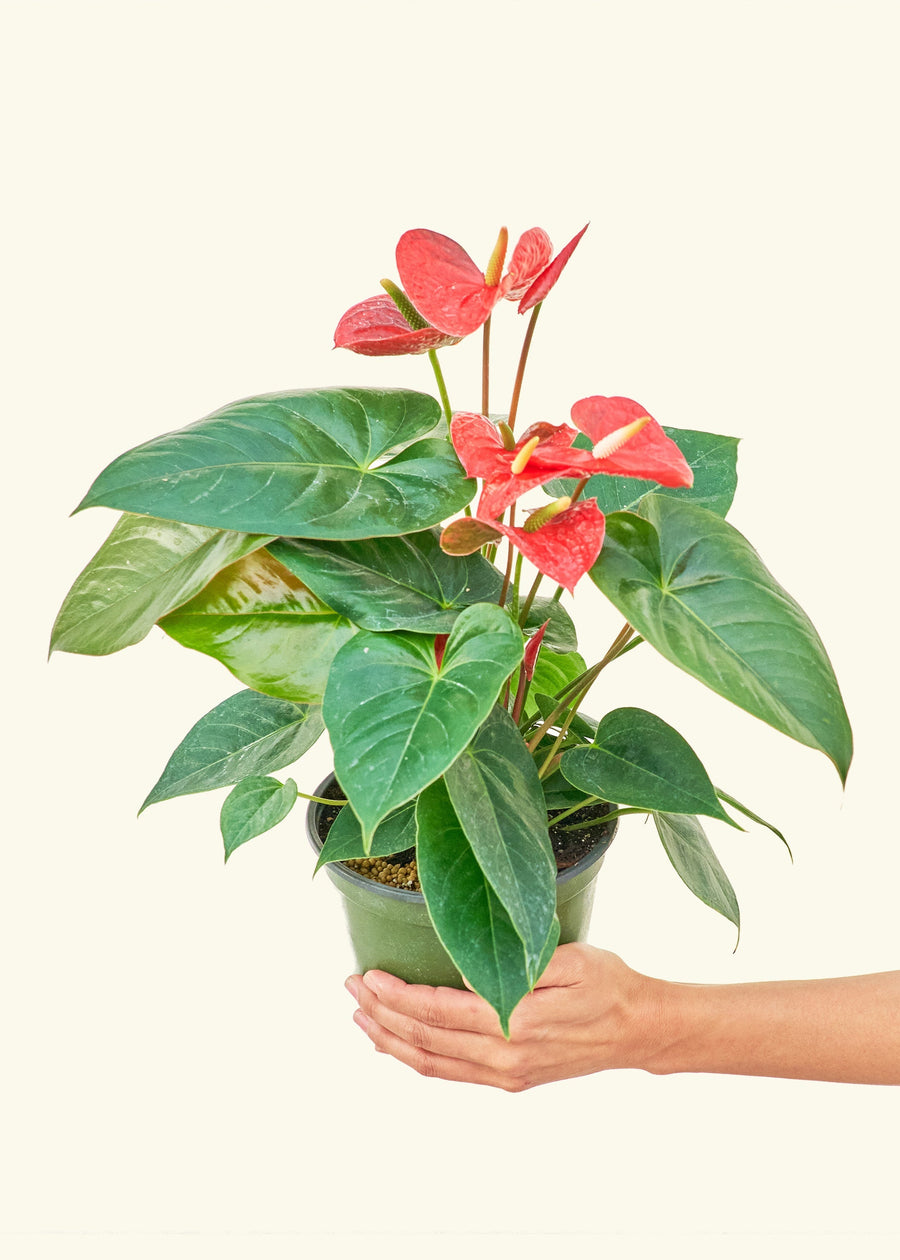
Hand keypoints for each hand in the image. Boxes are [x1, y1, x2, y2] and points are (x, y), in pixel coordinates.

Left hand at [344, 943, 655, 1090]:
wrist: (639, 1029)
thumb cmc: (608, 983)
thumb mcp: (570, 958)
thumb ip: (518, 966)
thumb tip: (464, 972)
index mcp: (516, 1024)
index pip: (437, 1012)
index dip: (396, 996)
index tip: (367, 975)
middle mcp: (505, 1057)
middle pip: (425, 1039)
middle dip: (381, 1013)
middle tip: (351, 987)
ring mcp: (506, 1073)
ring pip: (431, 1062)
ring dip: (389, 1040)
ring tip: (360, 1015)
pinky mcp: (510, 1078)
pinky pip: (450, 1072)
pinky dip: (416, 1058)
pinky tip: (396, 1044)